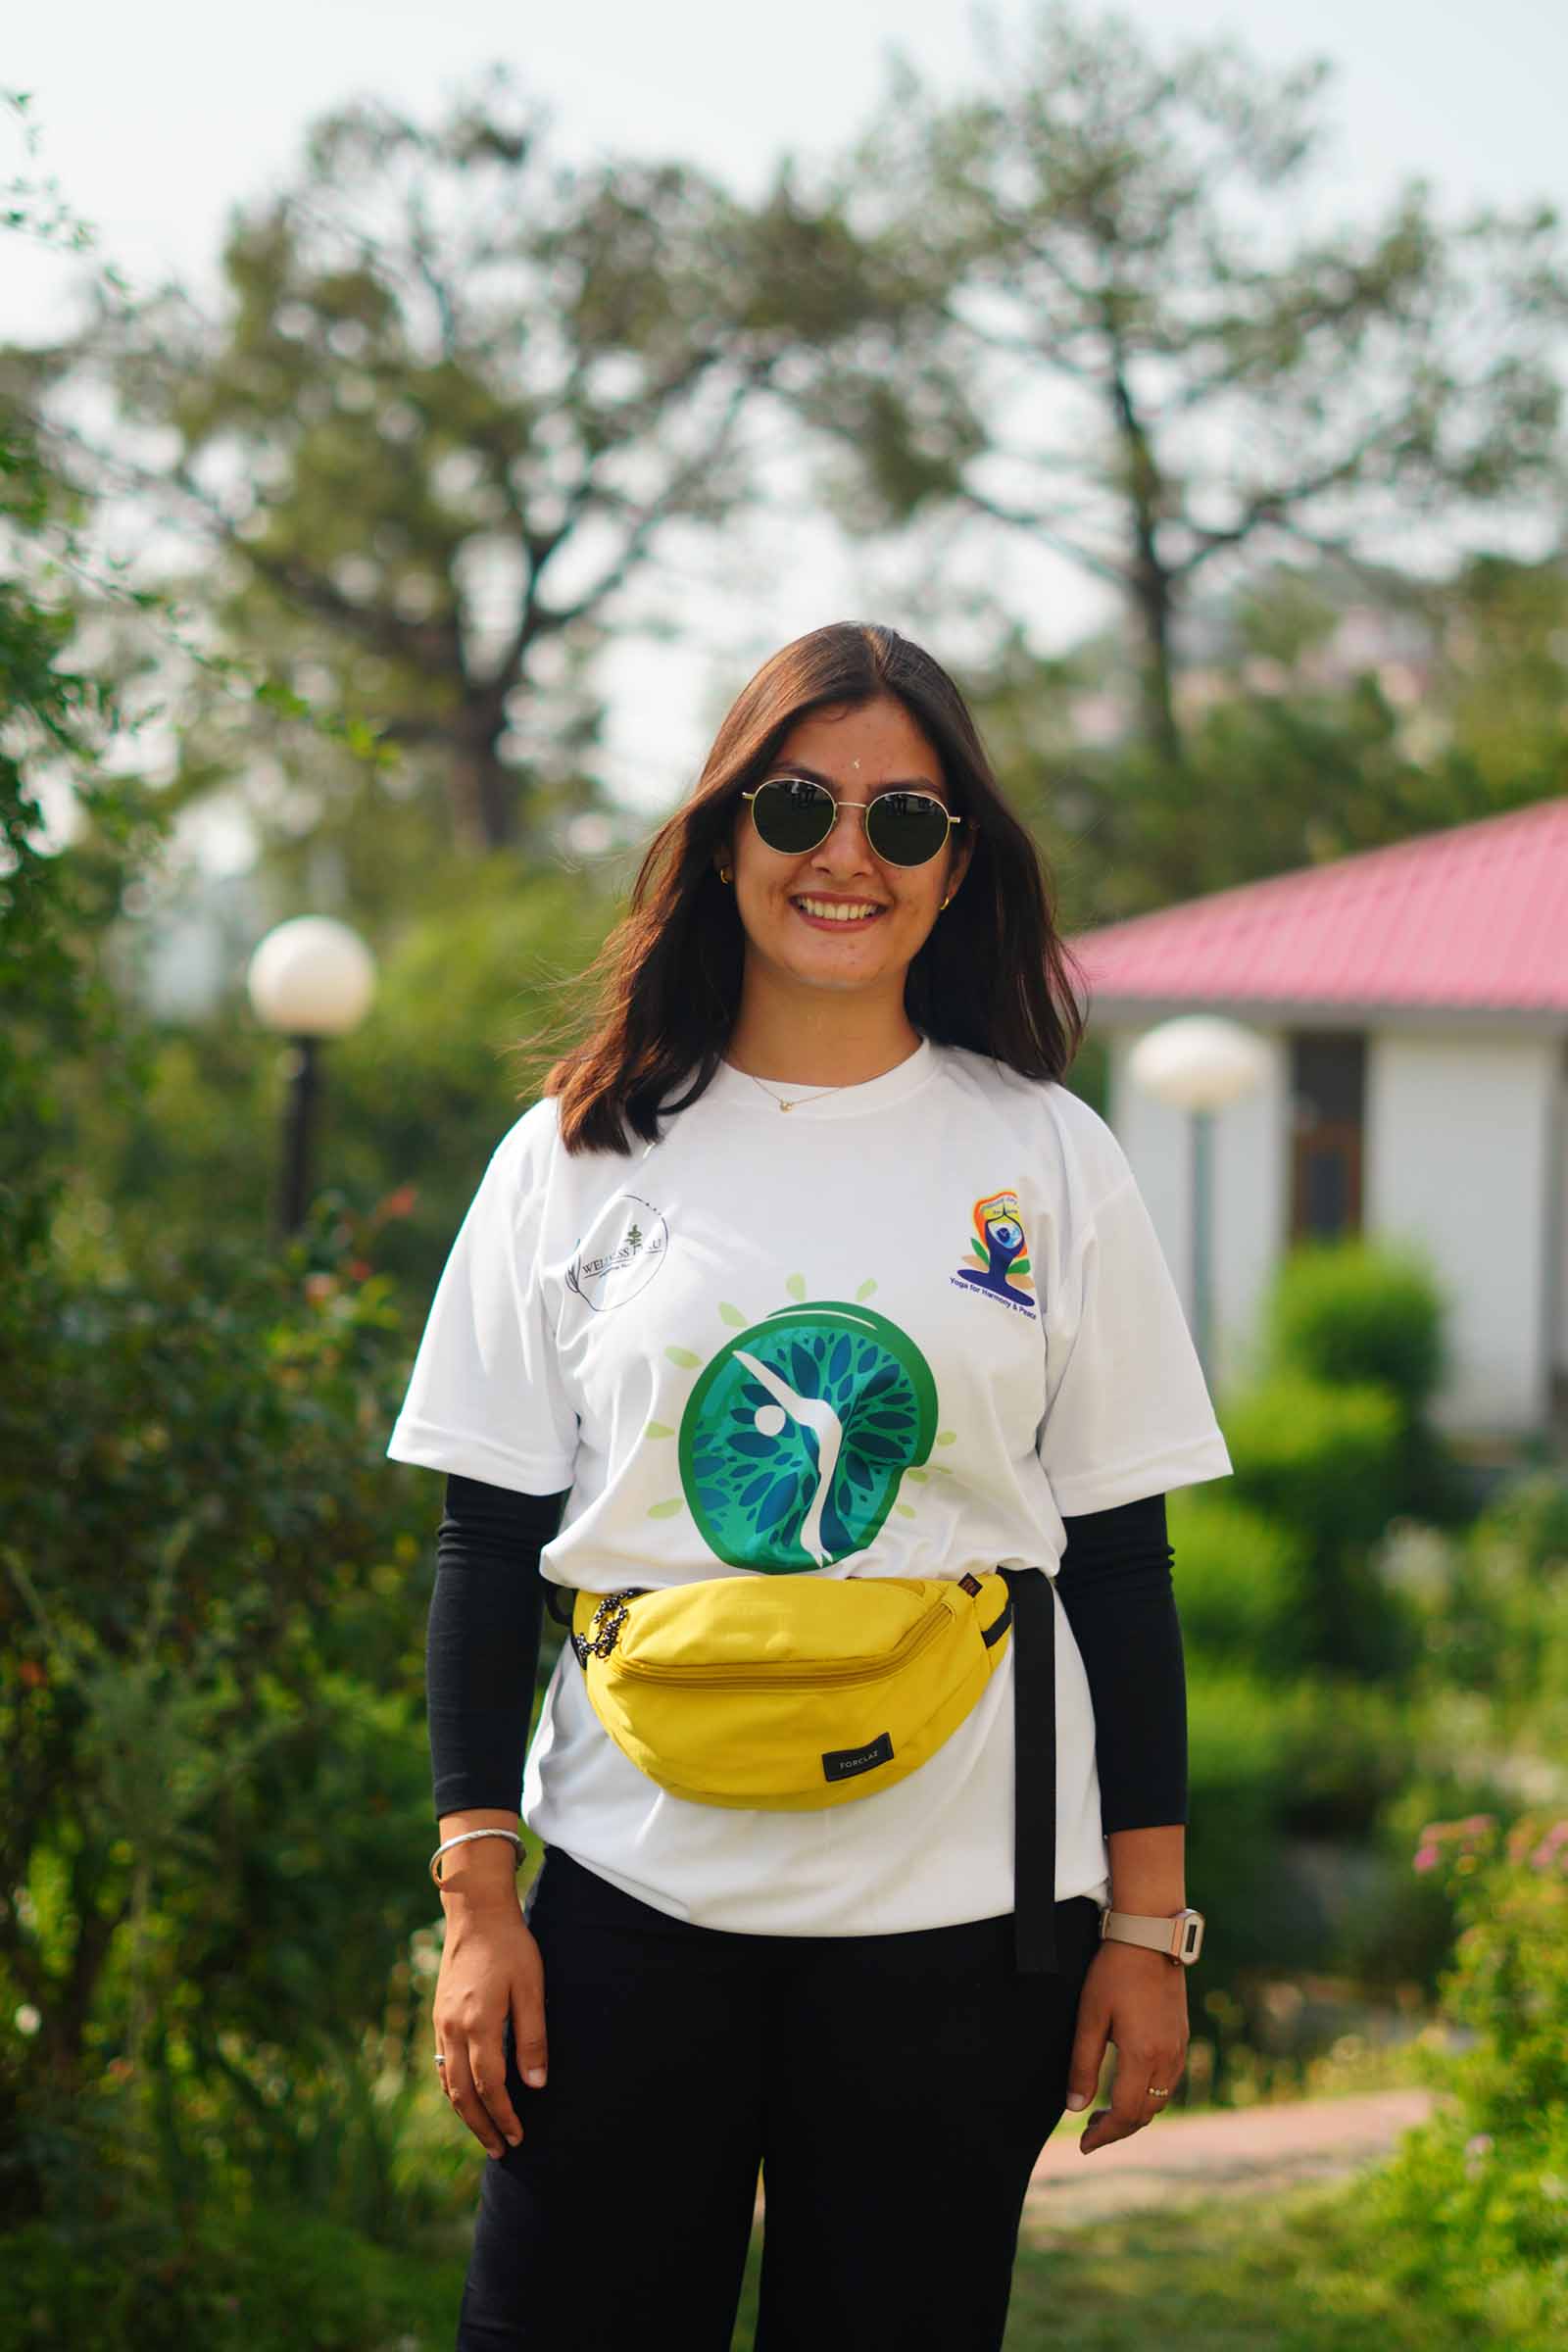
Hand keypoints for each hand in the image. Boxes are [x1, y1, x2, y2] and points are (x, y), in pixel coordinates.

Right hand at [432, 1890, 547, 2159]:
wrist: (475, 1913)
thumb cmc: (511, 1947)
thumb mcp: (531, 1987)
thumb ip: (533, 2036)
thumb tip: (536, 2084)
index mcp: (478, 2023)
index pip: (491, 2086)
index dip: (504, 2115)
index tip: (519, 2137)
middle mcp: (453, 2029)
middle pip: (463, 2094)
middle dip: (483, 2126)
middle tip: (502, 2150)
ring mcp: (441, 2024)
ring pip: (448, 2083)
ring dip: (466, 2113)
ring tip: (485, 2134)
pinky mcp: (439, 2017)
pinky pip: (442, 2064)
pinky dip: (453, 2089)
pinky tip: (465, 2098)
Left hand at [1064, 1941, 1187, 2154]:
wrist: (1150, 1937)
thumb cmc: (1114, 1973)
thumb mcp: (1090, 2017)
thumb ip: (1082, 2065)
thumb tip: (1074, 2108)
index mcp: (1143, 2056)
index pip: (1126, 2114)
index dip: (1104, 2135)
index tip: (1083, 2144)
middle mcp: (1167, 2058)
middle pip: (1145, 2114)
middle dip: (1117, 2129)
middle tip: (1088, 2131)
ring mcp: (1178, 2048)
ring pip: (1159, 2101)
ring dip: (1133, 2114)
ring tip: (1103, 2112)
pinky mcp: (1181, 2037)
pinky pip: (1168, 2082)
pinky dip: (1148, 2096)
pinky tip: (1128, 2086)